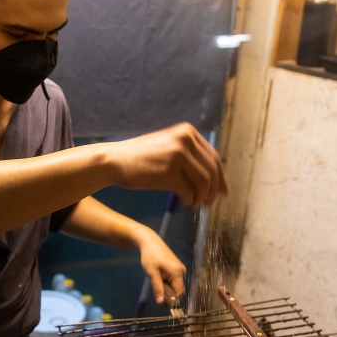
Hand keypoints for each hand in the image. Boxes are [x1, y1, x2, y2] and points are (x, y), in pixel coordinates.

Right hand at [106, 123, 227, 206]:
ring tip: (194, 205)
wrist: (114, 160)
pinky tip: (184, 203)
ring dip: (202, 198)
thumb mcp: (168, 147)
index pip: (213, 157)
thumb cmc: (141, 158)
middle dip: (213, 191)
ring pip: (204, 182)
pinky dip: (190, 201)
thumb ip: (189, 156)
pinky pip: (189, 191)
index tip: (222, 192)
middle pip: (212, 170)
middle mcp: (185, 139)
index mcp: (188, 131)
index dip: (221, 177)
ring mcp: (177, 154)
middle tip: (208, 204)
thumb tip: (214, 178)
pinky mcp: (168, 172)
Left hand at [137, 229, 186, 305]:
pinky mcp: (175, 268)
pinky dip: (166, 283)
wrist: (149, 241)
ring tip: (156, 284)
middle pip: (178, 290)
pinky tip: (158, 280)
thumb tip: (161, 302)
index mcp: (178, 272)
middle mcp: (182, 271)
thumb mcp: (152, 273)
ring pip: (175, 285)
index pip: (179, 293)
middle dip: (169, 295)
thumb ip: (158, 288)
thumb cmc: (150, 256)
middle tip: (157, 294)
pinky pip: (173, 280)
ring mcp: (179, 269)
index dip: (172, 300)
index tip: (163, 304)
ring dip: (167, 289)